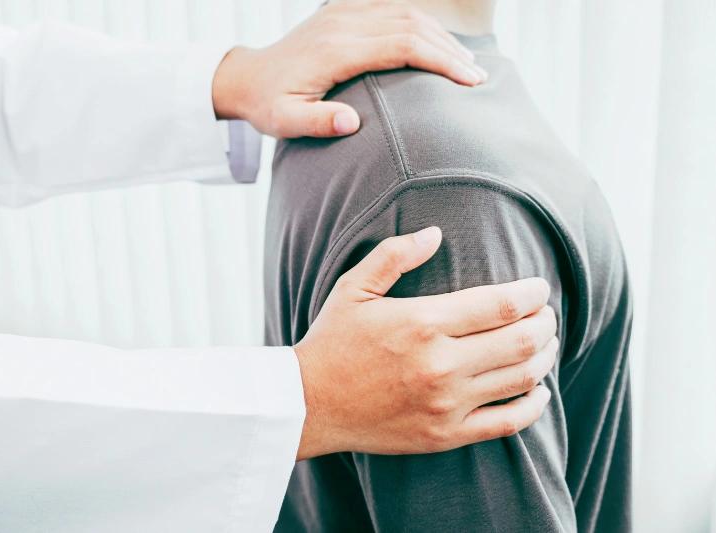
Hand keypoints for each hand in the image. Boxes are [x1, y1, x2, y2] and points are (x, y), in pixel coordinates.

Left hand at [212, 0, 487, 137]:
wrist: (247, 76)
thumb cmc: (268, 104)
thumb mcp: (284, 122)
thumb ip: (316, 123)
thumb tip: (351, 123)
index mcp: (336, 49)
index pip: (403, 46)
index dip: (441, 61)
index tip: (469, 82)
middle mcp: (344, 23)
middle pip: (412, 25)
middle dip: (451, 50)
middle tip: (478, 78)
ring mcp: (344, 13)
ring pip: (406, 14)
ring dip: (440, 36)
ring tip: (467, 64)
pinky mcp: (344, 13)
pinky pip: (392, 11)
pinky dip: (421, 27)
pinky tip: (438, 46)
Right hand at [294, 227, 556, 459]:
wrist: (309, 404)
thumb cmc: (332, 341)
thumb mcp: (353, 288)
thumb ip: (395, 255)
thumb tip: (435, 232)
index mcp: (423, 322)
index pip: (504, 304)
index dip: (534, 293)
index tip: (540, 288)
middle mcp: (441, 364)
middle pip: (523, 340)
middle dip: (547, 323)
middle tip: (546, 315)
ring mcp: (446, 404)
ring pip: (522, 379)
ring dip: (545, 357)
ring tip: (544, 344)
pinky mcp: (446, 435)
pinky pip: (508, 423)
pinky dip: (534, 405)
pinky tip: (538, 390)